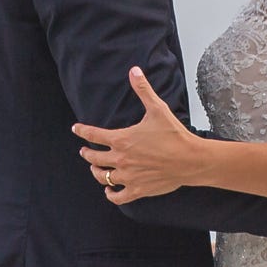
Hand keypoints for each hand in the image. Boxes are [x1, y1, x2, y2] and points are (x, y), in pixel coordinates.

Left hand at [72, 67, 205, 203]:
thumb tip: (134, 70)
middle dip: (87, 153)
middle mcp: (120, 159)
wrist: (190, 159)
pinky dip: (110, 194)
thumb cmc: (174, 134)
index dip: (82, 131)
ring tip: (96, 168)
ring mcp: (128, 176)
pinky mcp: (138, 189)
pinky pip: (117, 196)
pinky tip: (109, 190)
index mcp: (121, 139)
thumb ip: (143, 90)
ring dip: (96, 172)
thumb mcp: (157, 109)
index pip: (93, 134)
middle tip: (85, 151)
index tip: (76, 128)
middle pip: (93, 157)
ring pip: (103, 177)